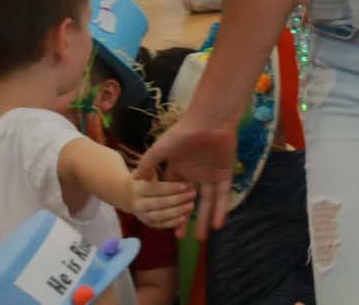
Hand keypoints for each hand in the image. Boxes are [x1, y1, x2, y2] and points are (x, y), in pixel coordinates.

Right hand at [128, 166, 198, 229]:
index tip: (185, 186)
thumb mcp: (144, 167)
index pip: (154, 189)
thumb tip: (149, 167)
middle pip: (158, 203)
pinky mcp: (149, 223)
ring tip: (191, 206)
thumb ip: (148, 164)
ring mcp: (142, 215)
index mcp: (137, 188)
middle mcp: (138, 204)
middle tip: (192, 194)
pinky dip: (172, 223)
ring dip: (176, 212)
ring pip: (159, 216)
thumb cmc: (143, 176)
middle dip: (176, 200)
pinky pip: (160, 225)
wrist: (127, 194)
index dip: (170, 188)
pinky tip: (185, 218)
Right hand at [132, 117, 237, 237]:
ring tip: (200, 238)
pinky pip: (223, 196)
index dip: (169, 208)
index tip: (165, 225)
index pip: (173, 193)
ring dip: (205, 219)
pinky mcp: (225, 174)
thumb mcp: (161, 149)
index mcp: (179, 168)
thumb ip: (148, 163)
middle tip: (180, 237)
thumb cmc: (183, 133)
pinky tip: (218, 225)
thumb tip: (134, 178)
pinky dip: (222, 210)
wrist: (210, 121)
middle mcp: (195, 173)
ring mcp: (210, 174)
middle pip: (189, 201)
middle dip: (185, 218)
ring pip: (207, 202)